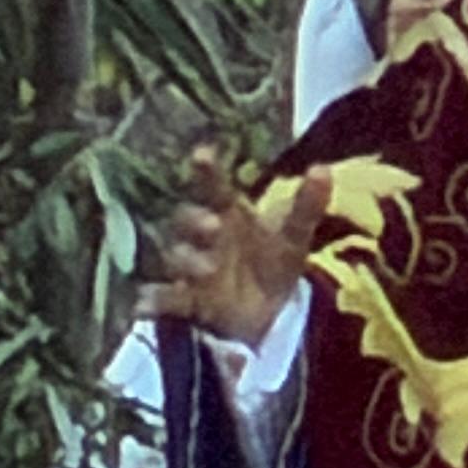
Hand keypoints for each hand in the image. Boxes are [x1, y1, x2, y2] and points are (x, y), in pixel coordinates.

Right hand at [139, 145, 321, 343]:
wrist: (264, 313)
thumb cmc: (271, 263)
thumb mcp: (293, 238)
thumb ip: (307, 206)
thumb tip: (323, 168)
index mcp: (228, 214)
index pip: (214, 187)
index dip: (207, 171)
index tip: (201, 154)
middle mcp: (202, 236)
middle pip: (186, 219)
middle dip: (195, 221)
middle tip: (214, 226)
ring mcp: (189, 267)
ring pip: (175, 256)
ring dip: (186, 260)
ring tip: (206, 269)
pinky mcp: (182, 301)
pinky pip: (161, 298)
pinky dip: (152, 301)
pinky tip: (143, 305)